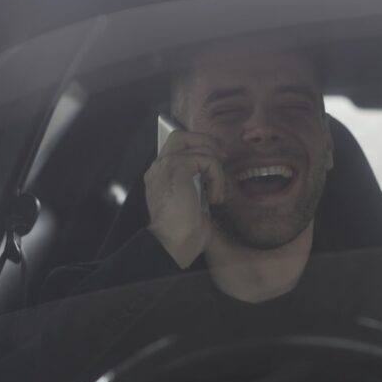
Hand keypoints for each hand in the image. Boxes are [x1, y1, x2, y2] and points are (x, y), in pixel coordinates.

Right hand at [144, 130, 225, 267]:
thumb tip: (214, 181)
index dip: (199, 151)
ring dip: (216, 168)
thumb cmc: (184, 234)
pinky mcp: (177, 167)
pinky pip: (205, 159)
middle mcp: (158, 168)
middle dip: (205, 143)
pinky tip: (215, 197)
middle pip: (181, 136)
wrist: (173, 244)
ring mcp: (165, 165)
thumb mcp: (193, 205)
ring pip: (197, 146)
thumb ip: (197, 187)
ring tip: (217, 193)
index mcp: (160, 177)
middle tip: (222, 159)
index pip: (178, 150)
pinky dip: (216, 176)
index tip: (217, 165)